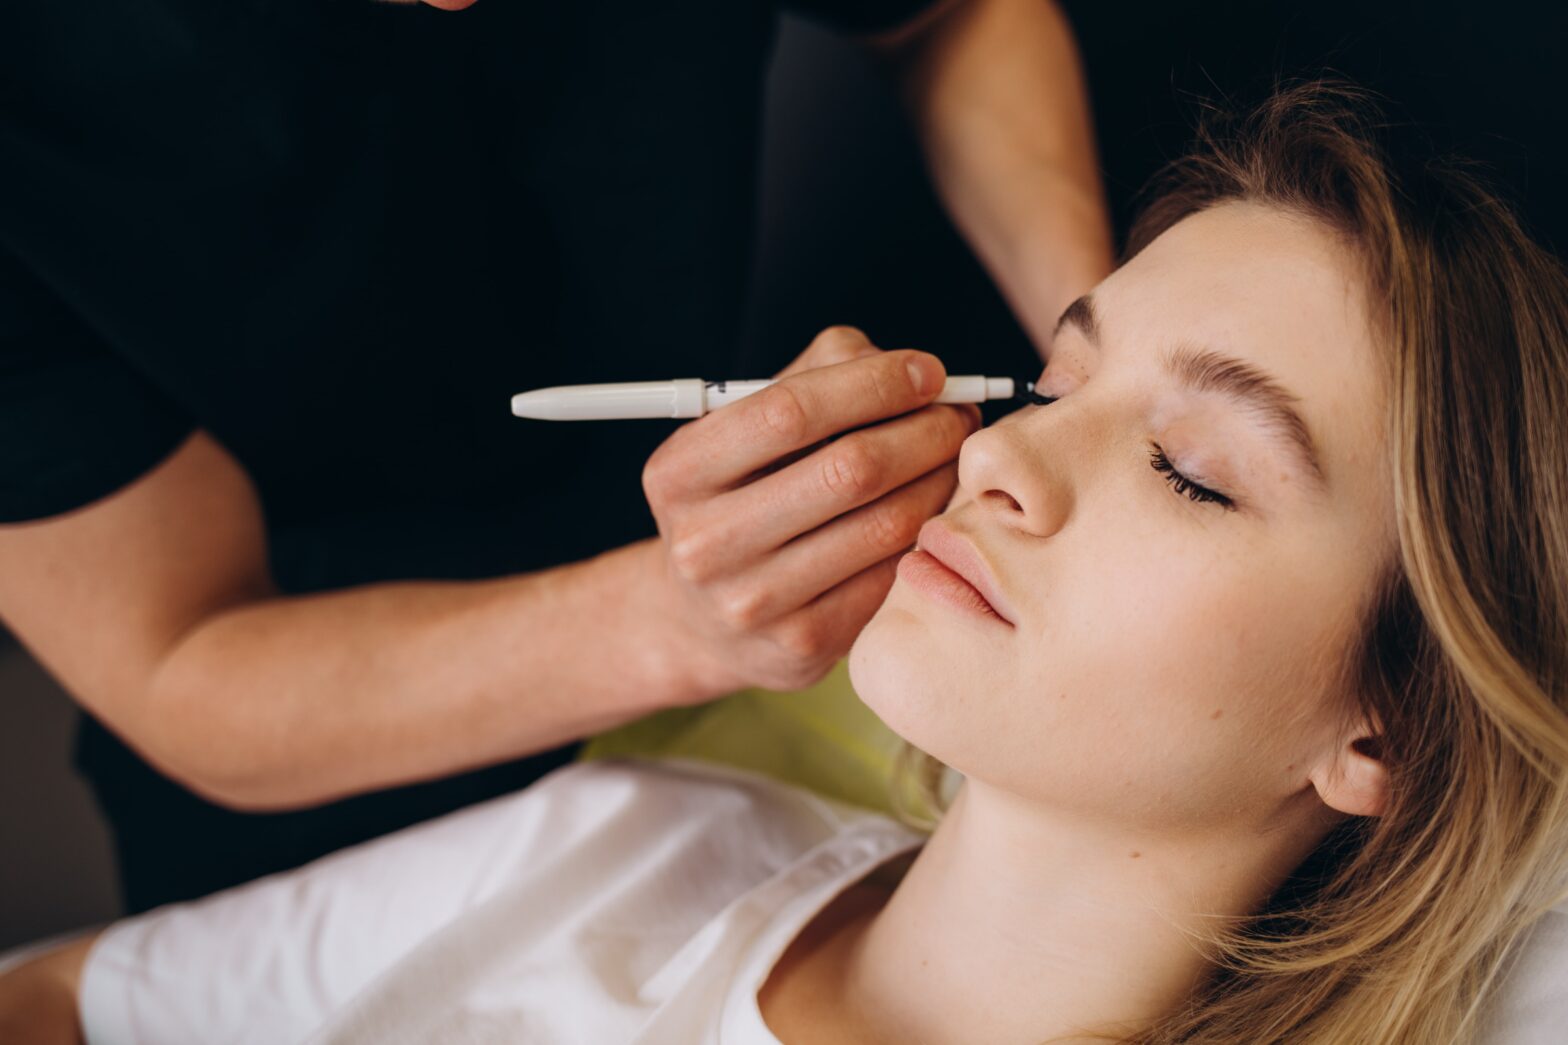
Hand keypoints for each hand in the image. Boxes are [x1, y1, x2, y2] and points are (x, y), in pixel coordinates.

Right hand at [641, 326, 979, 697]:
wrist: (706, 619)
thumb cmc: (744, 496)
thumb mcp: (747, 430)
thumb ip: (818, 376)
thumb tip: (911, 371)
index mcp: (679, 473)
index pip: (790, 411)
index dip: (874, 384)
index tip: (929, 372)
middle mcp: (704, 542)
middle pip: (849, 469)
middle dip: (925, 431)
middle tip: (960, 416)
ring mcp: (752, 601)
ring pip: (885, 525)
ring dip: (940, 481)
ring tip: (955, 459)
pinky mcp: (801, 644)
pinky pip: (892, 575)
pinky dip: (928, 534)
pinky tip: (936, 512)